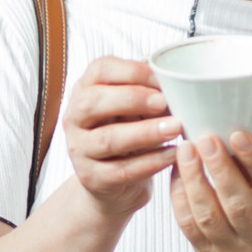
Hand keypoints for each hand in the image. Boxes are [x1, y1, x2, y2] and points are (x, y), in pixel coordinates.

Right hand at [64, 57, 180, 218]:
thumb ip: (148, 90)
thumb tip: (176, 78)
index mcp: (85, 90)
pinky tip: (172, 155)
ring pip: (107, 139)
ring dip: (145, 133)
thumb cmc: (128, 132)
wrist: (115, 180)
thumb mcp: (134, 107)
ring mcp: (79, 149)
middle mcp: (74, 118)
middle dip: (132, 99)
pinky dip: (150, 162)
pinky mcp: (90, 177)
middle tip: (164, 102)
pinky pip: (121, 170)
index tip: (162, 79)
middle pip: (93, 102)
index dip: (132, 71)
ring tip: (175, 128)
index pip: (100, 70)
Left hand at [169, 131, 251, 251]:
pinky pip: (189, 225)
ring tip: (186, 151)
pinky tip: (178, 173)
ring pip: (207, 216)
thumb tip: (232, 135)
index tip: (238, 135)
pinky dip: (180, 196)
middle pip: (237, 203)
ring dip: (193, 180)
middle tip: (205, 139)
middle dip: (219, 168)